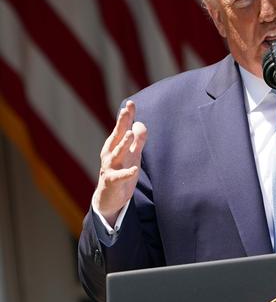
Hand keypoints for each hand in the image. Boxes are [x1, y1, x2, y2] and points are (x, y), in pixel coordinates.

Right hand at [93, 101, 146, 225]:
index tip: (131, 103)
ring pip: (116, 153)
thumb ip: (138, 141)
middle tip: (126, 110)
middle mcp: (110, 154)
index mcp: (115, 146)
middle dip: (122, 123)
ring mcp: (110, 167)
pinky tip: (134, 170)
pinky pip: (119, 176)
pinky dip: (126, 173)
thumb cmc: (121, 172)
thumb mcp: (132, 156)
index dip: (126, 116)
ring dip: (123, 144)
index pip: (122, 128)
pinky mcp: (112, 181)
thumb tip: (140, 124)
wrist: (109, 198)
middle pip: (117, 136)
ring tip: (130, 134)